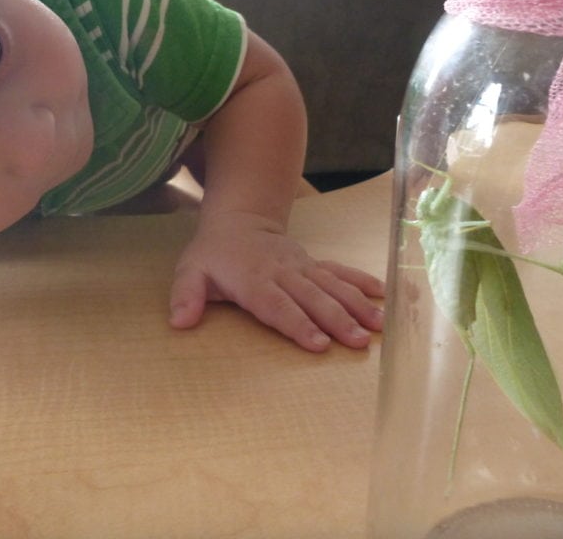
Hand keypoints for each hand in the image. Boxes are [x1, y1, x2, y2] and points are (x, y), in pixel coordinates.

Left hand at [168, 211, 384, 351]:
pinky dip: (362, 282)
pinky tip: (383, 295)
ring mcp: (302, 267)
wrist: (238, 219)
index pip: (278, 305)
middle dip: (338, 320)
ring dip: (356, 305)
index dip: (298, 324)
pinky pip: (340, 271)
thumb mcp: (190, 271)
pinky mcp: (313, 263)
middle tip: (360, 341)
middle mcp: (283, 273)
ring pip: (332, 286)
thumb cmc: (213, 253)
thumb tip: (179, 322)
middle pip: (313, 298)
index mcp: (254, 280)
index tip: (318, 344)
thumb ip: (186, 296)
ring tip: (378, 326)